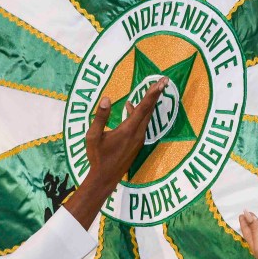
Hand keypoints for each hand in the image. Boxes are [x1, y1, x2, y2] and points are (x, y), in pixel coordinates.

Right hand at [65, 77, 167, 228]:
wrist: (106, 177)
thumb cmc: (98, 157)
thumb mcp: (93, 136)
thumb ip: (100, 117)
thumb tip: (107, 98)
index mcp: (128, 129)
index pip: (144, 107)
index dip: (153, 93)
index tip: (162, 82)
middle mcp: (137, 133)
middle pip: (149, 110)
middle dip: (156, 94)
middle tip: (163, 81)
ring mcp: (138, 139)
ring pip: (146, 117)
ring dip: (149, 103)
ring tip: (152, 90)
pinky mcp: (136, 143)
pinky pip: (141, 124)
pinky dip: (139, 113)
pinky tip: (129, 107)